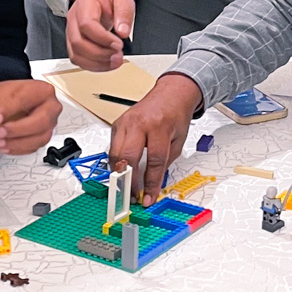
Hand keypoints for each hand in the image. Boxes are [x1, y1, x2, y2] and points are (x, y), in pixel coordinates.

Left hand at [0, 79, 61, 154]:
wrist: (7, 105)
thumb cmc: (7, 98)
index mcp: (41, 90)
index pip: (27, 99)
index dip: (10, 110)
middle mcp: (50, 107)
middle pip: (41, 121)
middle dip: (17, 130)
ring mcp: (49, 124)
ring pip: (40, 138)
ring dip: (16, 143)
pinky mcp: (43, 138)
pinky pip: (34, 147)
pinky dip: (17, 149)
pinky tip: (5, 146)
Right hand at [66, 0, 133, 71]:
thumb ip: (124, 14)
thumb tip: (123, 32)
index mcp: (84, 5)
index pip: (87, 24)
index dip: (102, 38)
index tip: (119, 44)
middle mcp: (73, 19)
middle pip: (78, 42)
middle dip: (100, 54)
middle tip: (118, 55)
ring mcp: (71, 32)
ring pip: (76, 54)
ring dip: (97, 63)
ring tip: (115, 61)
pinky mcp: (73, 44)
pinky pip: (78, 59)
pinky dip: (93, 66)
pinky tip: (106, 64)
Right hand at [107, 73, 200, 199]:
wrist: (170, 94)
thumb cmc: (175, 115)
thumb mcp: (178, 141)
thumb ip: (165, 162)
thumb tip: (153, 183)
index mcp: (159, 127)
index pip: (153, 162)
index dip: (150, 183)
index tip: (148, 197)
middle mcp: (139, 123)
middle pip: (128, 157)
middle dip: (128, 181)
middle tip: (131, 195)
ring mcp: (125, 122)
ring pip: (115, 154)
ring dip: (119, 173)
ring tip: (125, 186)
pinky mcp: (117, 124)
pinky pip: (112, 147)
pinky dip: (116, 161)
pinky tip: (122, 169)